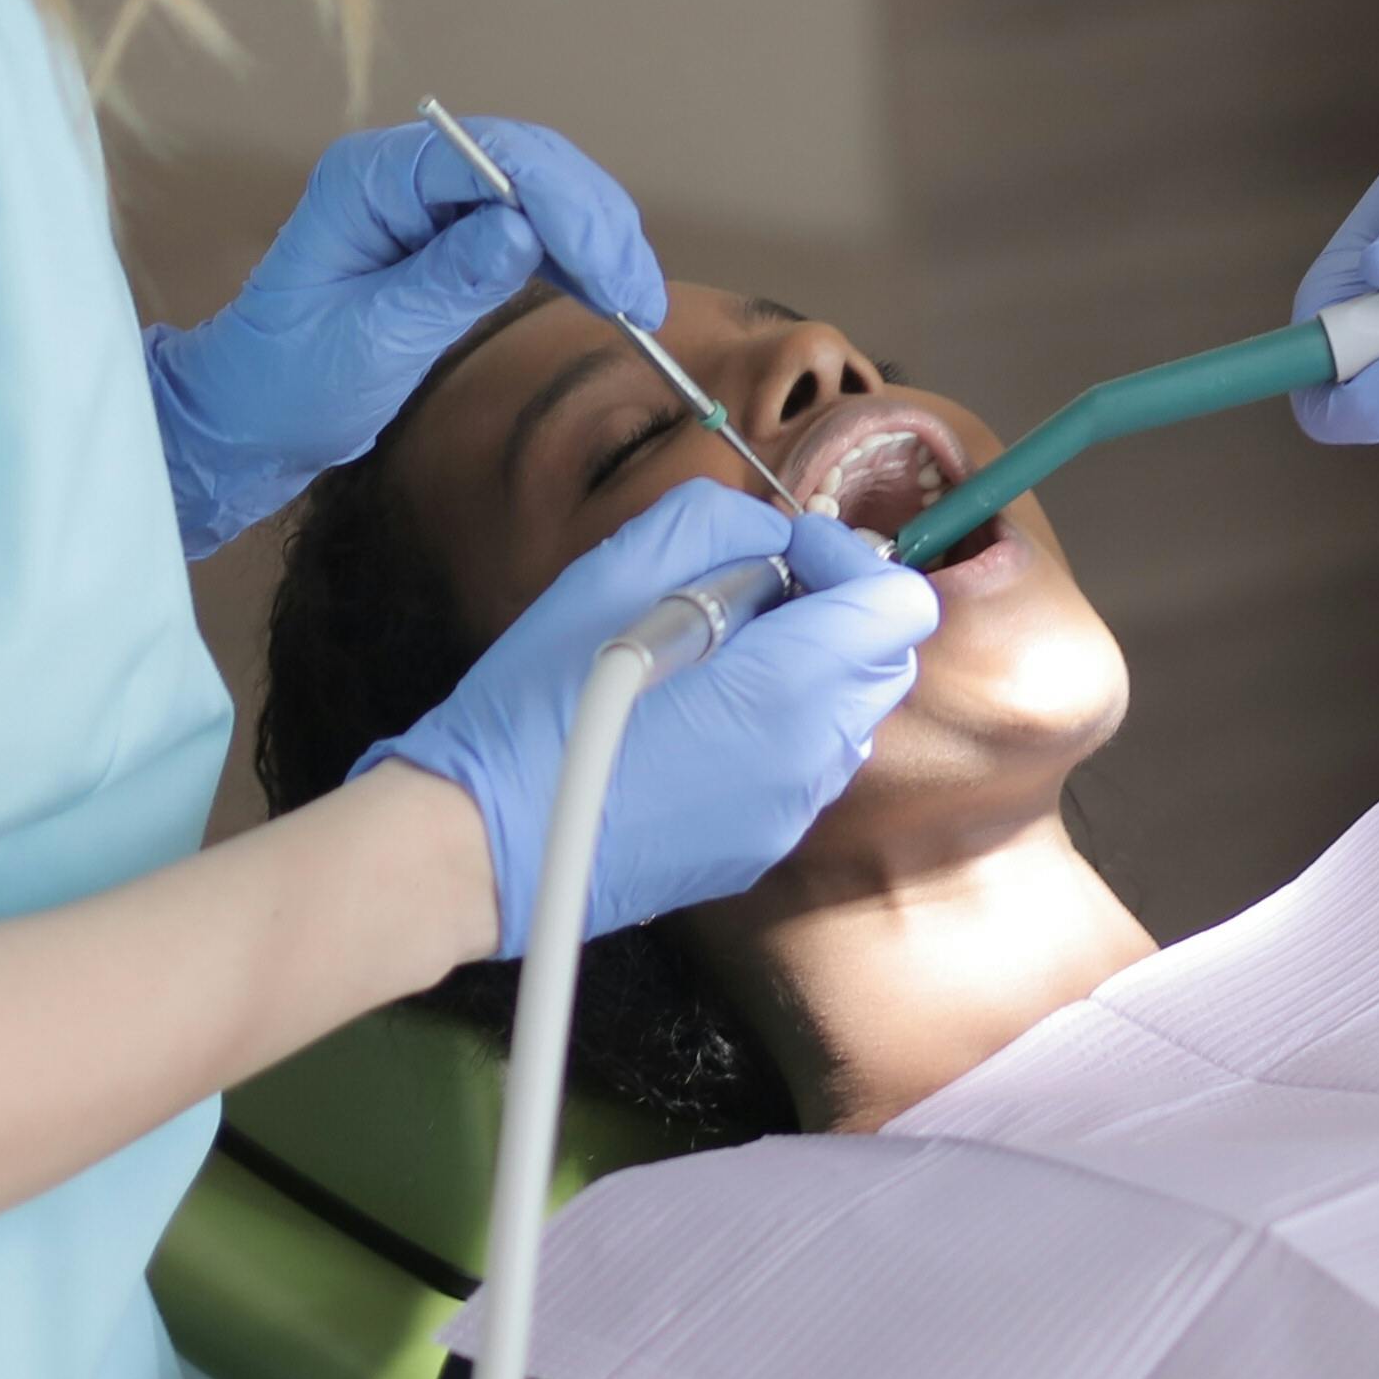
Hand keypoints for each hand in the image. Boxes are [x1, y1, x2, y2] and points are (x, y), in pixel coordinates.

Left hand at [144, 116, 660, 554]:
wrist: (249, 417)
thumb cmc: (288, 382)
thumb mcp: (369, 342)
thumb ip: (445, 282)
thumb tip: (520, 231)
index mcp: (368, 180)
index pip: (489, 160)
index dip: (563, 209)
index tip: (612, 279)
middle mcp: (402, 173)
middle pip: (527, 161)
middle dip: (594, 221)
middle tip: (639, 297)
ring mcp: (428, 201)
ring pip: (540, 189)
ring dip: (596, 237)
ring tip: (636, 301)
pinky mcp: (447, 235)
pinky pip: (530, 224)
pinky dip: (574, 255)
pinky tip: (604, 292)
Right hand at [373, 482, 935, 952]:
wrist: (480, 845)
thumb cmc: (536, 705)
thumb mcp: (614, 571)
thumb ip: (715, 526)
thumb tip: (772, 539)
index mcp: (787, 689)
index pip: (898, 606)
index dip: (845, 559)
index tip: (782, 550)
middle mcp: (808, 761)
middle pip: (881, 660)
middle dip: (833, 612)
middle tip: (747, 593)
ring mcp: (787, 816)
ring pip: (845, 717)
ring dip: (806, 671)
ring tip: (711, 657)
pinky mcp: (756, 851)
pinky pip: (802, 770)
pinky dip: (776, 728)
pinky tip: (692, 719)